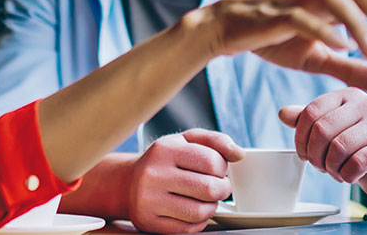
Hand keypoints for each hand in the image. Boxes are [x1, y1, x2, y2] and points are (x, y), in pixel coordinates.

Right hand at [128, 129, 242, 233]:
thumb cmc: (163, 160)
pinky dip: (198, 221)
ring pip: (200, 212)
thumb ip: (215, 141)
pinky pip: (188, 229)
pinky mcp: (149, 222)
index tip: (217, 169)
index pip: (211, 161)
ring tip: (205, 199)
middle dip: (222, 189)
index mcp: (164, 149)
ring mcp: (149, 200)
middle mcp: (153, 174)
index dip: (222, 168)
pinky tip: (192, 210)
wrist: (127, 183)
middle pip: (209, 189)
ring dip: (211, 207)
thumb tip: (238, 153)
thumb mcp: (186, 140)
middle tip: (218, 186)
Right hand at [186, 0, 366, 91]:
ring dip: (363, 24)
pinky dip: (325, 29)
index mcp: (339, 5)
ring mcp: (300, 0)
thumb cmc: (273, 39)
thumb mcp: (320, 59)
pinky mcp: (276, 14)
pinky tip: (340, 46)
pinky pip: (305, 16)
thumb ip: (357, 69)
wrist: (224, 30)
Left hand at [279, 88, 366, 205]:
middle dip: (315, 155)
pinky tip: (350, 176)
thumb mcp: (330, 131)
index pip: (311, 112)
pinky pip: (357, 163)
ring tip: (335, 171)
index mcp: (348, 95)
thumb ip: (307, 121)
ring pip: (339, 147)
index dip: (301, 138)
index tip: (303, 154)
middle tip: (320, 166)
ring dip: (330, 167)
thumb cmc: (357, 148)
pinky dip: (346, 175)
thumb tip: (283, 113)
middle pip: (323, 129)